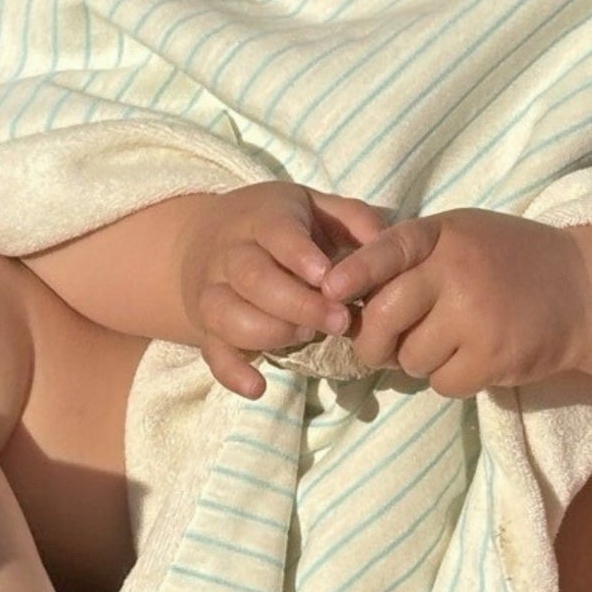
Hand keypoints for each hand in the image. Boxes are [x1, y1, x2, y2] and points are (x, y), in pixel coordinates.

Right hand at [181, 183, 385, 396]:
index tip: (330, 280)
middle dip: (298, 303)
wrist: (203, 237)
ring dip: (269, 331)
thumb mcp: (313, 206)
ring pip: (226, 313)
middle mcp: (230, 252)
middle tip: (340, 322)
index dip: (301, 256)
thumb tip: (388, 242)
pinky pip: (211, 350)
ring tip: (306, 337)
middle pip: (253, 276)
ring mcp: (211, 290)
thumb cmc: (277, 225)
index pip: (277, 232)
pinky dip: (231, 371)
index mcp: (262, 218)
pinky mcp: (205, 326)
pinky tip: (259, 385)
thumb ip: (353, 218)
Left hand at [321, 208, 591, 395]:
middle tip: (377, 346)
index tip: (329, 290)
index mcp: (440, 235)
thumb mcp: (457, 236)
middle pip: (386, 315)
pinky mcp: (496, 357)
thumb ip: (411, 254)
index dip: (354, 272)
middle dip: (372, 339)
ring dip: (417, 359)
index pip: (387, 250)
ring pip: (410, 356)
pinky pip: (442, 382)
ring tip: (445, 341)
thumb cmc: (505, 258)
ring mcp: (477, 316)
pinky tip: (469, 358)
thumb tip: (346, 291)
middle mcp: (456, 272)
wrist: (583, 287)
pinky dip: (447, 378)